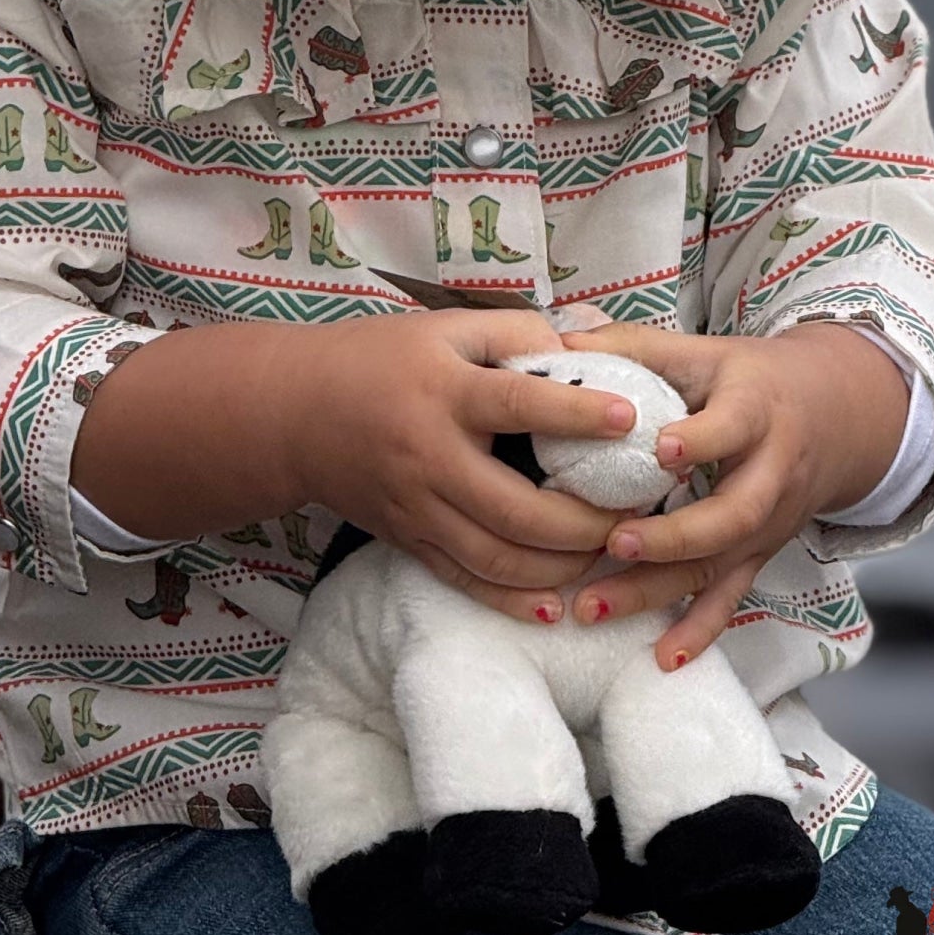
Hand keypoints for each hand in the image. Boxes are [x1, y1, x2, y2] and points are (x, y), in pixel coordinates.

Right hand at [73, 307, 633, 629]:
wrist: (295, 413)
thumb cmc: (381, 359)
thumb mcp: (444, 329)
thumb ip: (514, 335)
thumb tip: (586, 356)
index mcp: (443, 392)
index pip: (517, 405)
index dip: (575, 413)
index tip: (628, 420)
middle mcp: (430, 458)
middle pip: (516, 509)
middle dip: (585, 522)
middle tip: (638, 515)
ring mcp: (417, 509)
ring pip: (497, 558)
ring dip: (561, 567)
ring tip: (609, 556)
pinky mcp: (408, 542)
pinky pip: (466, 582)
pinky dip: (514, 601)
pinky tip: (556, 606)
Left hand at [561, 322, 915, 669]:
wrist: (834, 416)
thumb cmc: (750, 380)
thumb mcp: (704, 351)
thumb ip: (635, 347)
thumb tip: (557, 339)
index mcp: (756, 410)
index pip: (732, 427)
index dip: (700, 440)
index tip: (658, 449)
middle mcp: (769, 473)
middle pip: (732, 514)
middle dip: (673, 536)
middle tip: (614, 542)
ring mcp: (767, 523)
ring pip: (720, 565)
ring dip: (659, 592)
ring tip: (594, 606)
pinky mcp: (759, 555)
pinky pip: (731, 599)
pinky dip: (699, 633)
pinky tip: (662, 659)